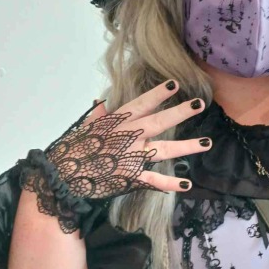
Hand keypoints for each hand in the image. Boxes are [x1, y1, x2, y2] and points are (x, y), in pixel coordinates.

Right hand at [48, 80, 211, 197]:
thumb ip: (97, 116)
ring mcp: (131, 157)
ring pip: (164, 149)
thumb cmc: (72, 149)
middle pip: (159, 122)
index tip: (175, 84)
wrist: (61, 176)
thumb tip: (101, 102)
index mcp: (117, 122)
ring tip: (207, 143)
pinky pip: (154, 180)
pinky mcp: (131, 177)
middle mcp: (128, 137)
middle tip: (199, 104)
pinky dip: (170, 184)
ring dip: (186, 146)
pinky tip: (187, 183)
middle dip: (180, 112)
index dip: (158, 94)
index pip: (141, 104)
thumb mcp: (84, 128)